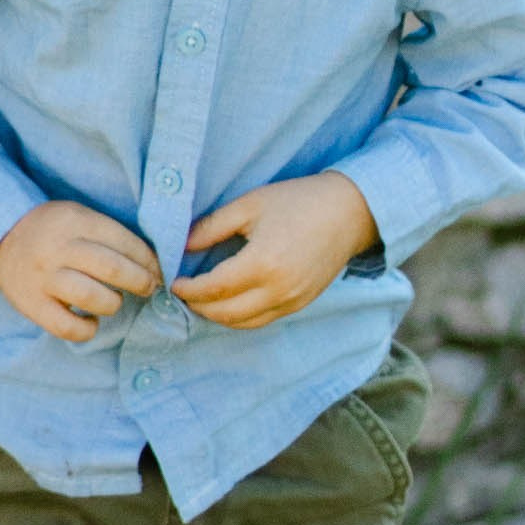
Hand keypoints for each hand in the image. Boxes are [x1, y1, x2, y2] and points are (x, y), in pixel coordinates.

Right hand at [0, 200, 161, 342]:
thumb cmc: (52, 232)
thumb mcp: (77, 217)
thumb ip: (109, 234)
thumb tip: (152, 264)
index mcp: (74, 221)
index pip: (124, 241)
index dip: (149, 260)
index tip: (158, 270)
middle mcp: (58, 249)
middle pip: (113, 269)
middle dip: (141, 282)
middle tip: (148, 287)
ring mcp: (44, 278)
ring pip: (92, 297)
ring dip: (113, 303)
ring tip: (113, 301)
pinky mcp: (32, 305)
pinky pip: (67, 327)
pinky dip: (87, 329)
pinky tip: (91, 321)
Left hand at [171, 173, 378, 330]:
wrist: (349, 212)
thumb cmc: (298, 201)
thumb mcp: (250, 205)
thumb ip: (212, 228)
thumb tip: (182, 247)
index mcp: (263, 263)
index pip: (214, 288)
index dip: (189, 290)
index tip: (174, 282)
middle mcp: (278, 289)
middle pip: (225, 313)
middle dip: (198, 306)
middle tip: (183, 293)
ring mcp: (292, 301)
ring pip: (243, 323)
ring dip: (218, 316)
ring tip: (202, 299)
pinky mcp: (301, 304)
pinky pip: (263, 320)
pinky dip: (240, 317)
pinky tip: (229, 302)